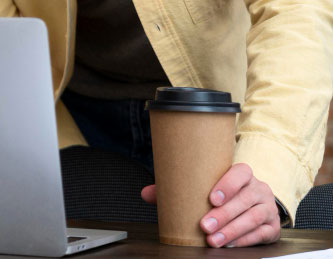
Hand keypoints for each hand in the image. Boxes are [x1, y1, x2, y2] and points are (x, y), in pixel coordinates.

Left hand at [141, 163, 280, 247]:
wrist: (254, 201)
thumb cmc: (223, 193)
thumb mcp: (204, 186)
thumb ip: (177, 188)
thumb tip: (146, 194)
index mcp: (243, 173)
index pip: (239, 173)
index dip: (227, 184)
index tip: (211, 198)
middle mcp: (258, 188)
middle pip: (244, 200)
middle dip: (224, 215)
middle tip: (205, 226)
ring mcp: (267, 207)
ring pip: (253, 218)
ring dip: (232, 230)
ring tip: (213, 240)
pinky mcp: (272, 227)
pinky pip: (261, 234)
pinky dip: (245, 240)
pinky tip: (230, 245)